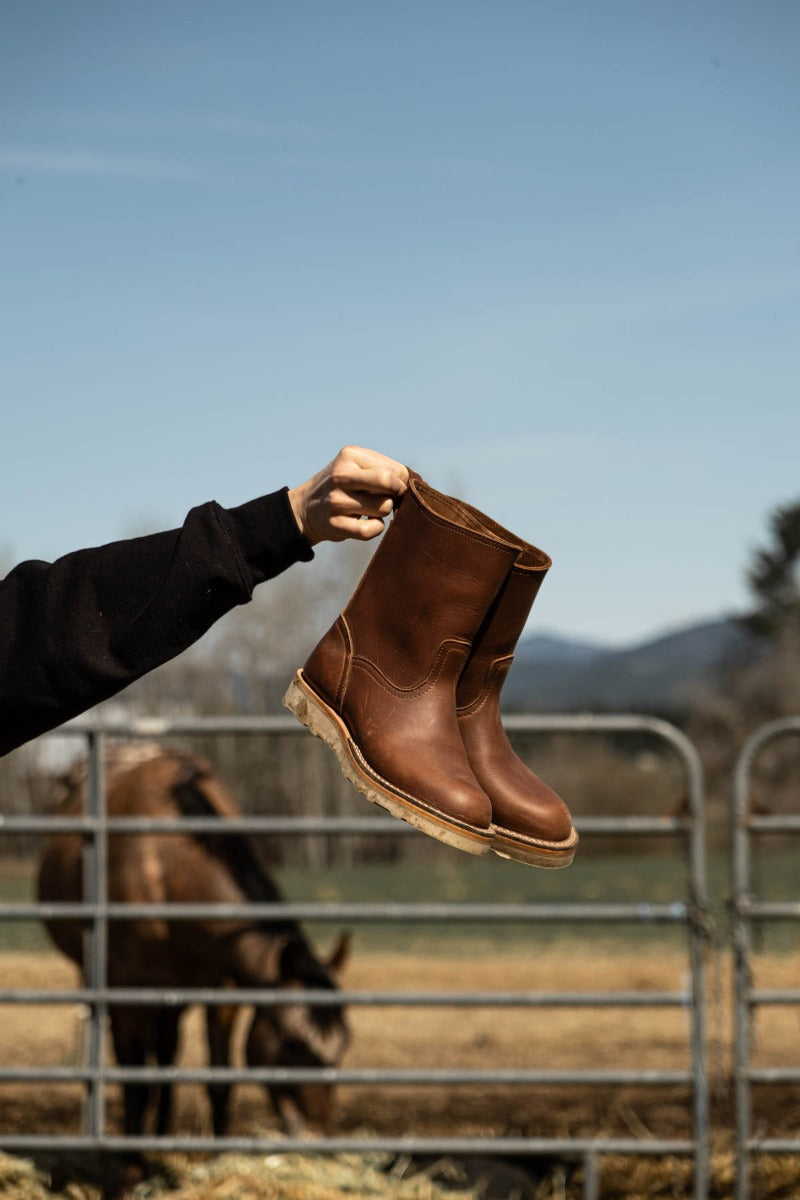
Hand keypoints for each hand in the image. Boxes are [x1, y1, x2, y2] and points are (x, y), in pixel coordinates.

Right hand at [288, 445, 409, 544]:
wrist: (306, 508)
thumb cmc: (343, 486)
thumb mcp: (357, 467)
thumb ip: (386, 470)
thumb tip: (418, 484)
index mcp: (349, 456)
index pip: (394, 469)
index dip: (403, 482)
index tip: (395, 489)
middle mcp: (341, 475)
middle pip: (389, 482)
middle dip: (397, 494)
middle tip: (392, 499)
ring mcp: (336, 501)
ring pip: (384, 507)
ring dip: (384, 511)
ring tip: (371, 509)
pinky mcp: (335, 525)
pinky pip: (372, 530)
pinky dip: (376, 528)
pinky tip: (368, 523)